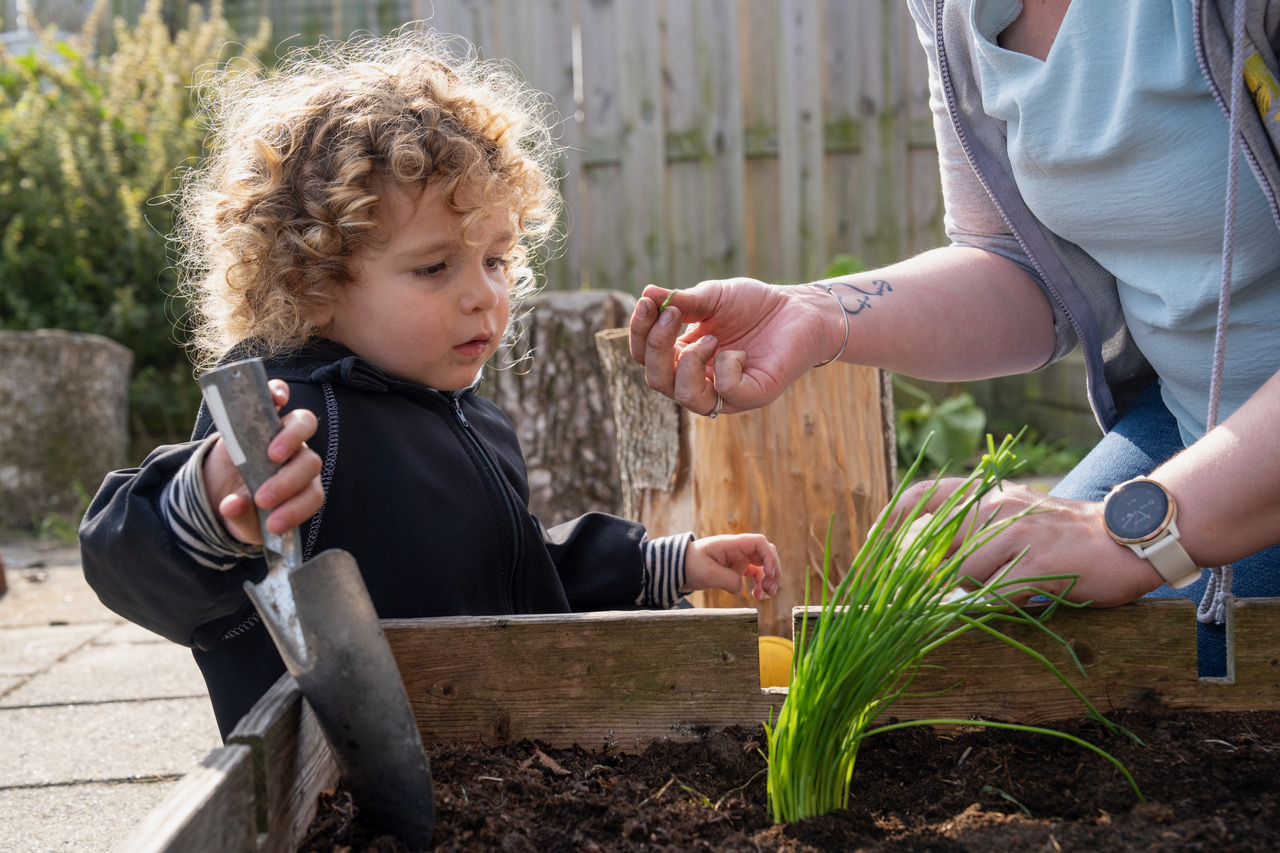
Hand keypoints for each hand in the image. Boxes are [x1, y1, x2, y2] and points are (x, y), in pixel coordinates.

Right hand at [202, 380, 323, 544]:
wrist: (220, 487)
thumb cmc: (241, 507)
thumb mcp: (240, 521)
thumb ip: (240, 517)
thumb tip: (232, 505)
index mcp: (302, 488)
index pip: (313, 496)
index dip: (296, 510)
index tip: (272, 525)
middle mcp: (299, 459)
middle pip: (310, 462)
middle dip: (288, 482)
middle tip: (262, 498)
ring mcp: (283, 433)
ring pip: (304, 425)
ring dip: (291, 439)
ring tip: (271, 455)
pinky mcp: (263, 414)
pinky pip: (278, 396)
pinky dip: (278, 392)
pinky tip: (275, 398)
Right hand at [628, 279, 833, 415]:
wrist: (800, 309)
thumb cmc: (754, 305)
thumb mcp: (713, 297)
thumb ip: (682, 301)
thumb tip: (646, 293)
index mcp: (682, 356)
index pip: (645, 356)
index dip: (639, 333)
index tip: (646, 303)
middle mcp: (698, 379)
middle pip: (657, 379)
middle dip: (657, 347)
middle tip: (673, 315)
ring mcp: (725, 393)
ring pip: (684, 396)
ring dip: (688, 364)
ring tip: (711, 338)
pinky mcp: (753, 396)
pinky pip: (726, 393)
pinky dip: (727, 368)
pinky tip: (740, 352)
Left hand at [682, 533, 781, 600]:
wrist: (678, 568)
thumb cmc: (690, 565)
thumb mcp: (708, 574)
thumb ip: (728, 580)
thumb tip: (742, 588)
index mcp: (732, 544)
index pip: (759, 543)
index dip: (769, 557)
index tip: (769, 574)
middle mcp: (739, 549)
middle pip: (766, 554)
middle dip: (774, 570)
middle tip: (771, 588)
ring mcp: (739, 558)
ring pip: (764, 565)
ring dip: (770, 578)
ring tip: (768, 594)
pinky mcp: (737, 568)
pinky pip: (755, 574)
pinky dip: (759, 584)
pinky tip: (756, 596)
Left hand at [900, 478, 1167, 607]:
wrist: (1131, 537)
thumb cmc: (1070, 537)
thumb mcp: (1018, 519)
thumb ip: (977, 531)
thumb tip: (935, 562)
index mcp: (989, 494)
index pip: (923, 496)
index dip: (892, 521)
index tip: (874, 546)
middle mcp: (997, 507)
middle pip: (937, 545)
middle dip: (930, 574)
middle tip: (943, 591)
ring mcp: (1017, 533)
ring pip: (964, 573)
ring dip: (978, 591)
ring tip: (1014, 586)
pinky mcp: (1038, 563)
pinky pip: (996, 594)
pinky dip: (1001, 605)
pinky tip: (1026, 598)